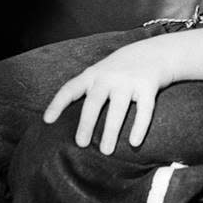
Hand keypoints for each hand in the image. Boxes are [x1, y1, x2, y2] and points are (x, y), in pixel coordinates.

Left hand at [42, 38, 179, 153]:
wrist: (155, 51)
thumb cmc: (121, 68)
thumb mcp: (101, 72)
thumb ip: (88, 89)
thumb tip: (69, 121)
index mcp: (93, 74)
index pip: (70, 88)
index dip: (58, 104)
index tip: (47, 120)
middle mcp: (109, 76)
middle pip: (94, 102)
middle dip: (86, 123)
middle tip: (81, 144)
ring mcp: (129, 80)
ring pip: (118, 109)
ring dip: (111, 131)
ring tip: (105, 151)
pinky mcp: (148, 86)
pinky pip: (144, 109)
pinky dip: (139, 127)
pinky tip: (134, 142)